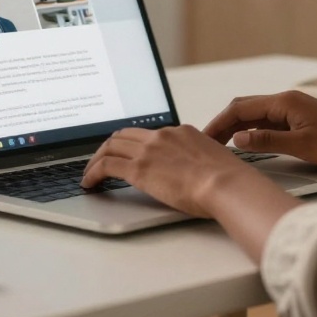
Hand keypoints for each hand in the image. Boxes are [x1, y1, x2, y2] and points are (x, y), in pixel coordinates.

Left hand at [80, 125, 272, 217]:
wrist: (226, 184)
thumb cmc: (228, 180)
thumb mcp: (214, 160)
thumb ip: (200, 160)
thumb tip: (198, 170)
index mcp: (180, 132)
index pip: (148, 133)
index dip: (132, 143)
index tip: (126, 151)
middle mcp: (162, 136)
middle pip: (124, 135)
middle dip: (109, 147)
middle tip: (101, 160)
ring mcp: (148, 151)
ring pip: (110, 147)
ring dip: (96, 159)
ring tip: (90, 173)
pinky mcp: (138, 169)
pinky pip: (106, 166)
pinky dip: (93, 172)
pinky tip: (89, 182)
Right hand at [204, 90, 316, 168]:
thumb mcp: (303, 146)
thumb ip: (268, 141)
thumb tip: (238, 137)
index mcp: (285, 102)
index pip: (240, 108)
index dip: (219, 122)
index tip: (204, 138)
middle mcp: (287, 100)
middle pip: (245, 107)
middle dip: (223, 123)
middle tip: (207, 142)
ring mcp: (293, 109)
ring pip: (256, 114)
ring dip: (237, 127)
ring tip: (221, 145)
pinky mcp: (300, 119)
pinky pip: (268, 121)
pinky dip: (252, 130)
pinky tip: (247, 143)